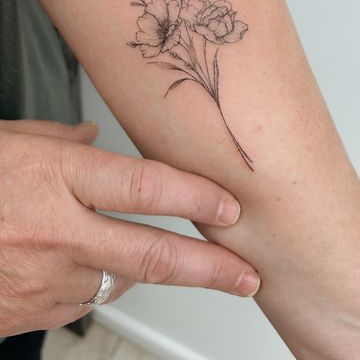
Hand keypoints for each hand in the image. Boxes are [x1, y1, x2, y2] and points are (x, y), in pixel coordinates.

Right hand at [0, 119, 259, 335]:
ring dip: (149, 271)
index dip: (194, 197)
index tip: (227, 206)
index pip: (144, 188)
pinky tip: (83, 264)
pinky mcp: (33, 313)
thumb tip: (91, 138)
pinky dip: (93, 281)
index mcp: (54, 177)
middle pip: (151, 252)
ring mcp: (45, 279)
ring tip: (178, 265)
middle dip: (208, 266)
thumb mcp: (5, 142)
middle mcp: (56, 231)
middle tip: (244, 273)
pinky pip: (81, 298)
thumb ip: (54, 140)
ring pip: (119, 279)